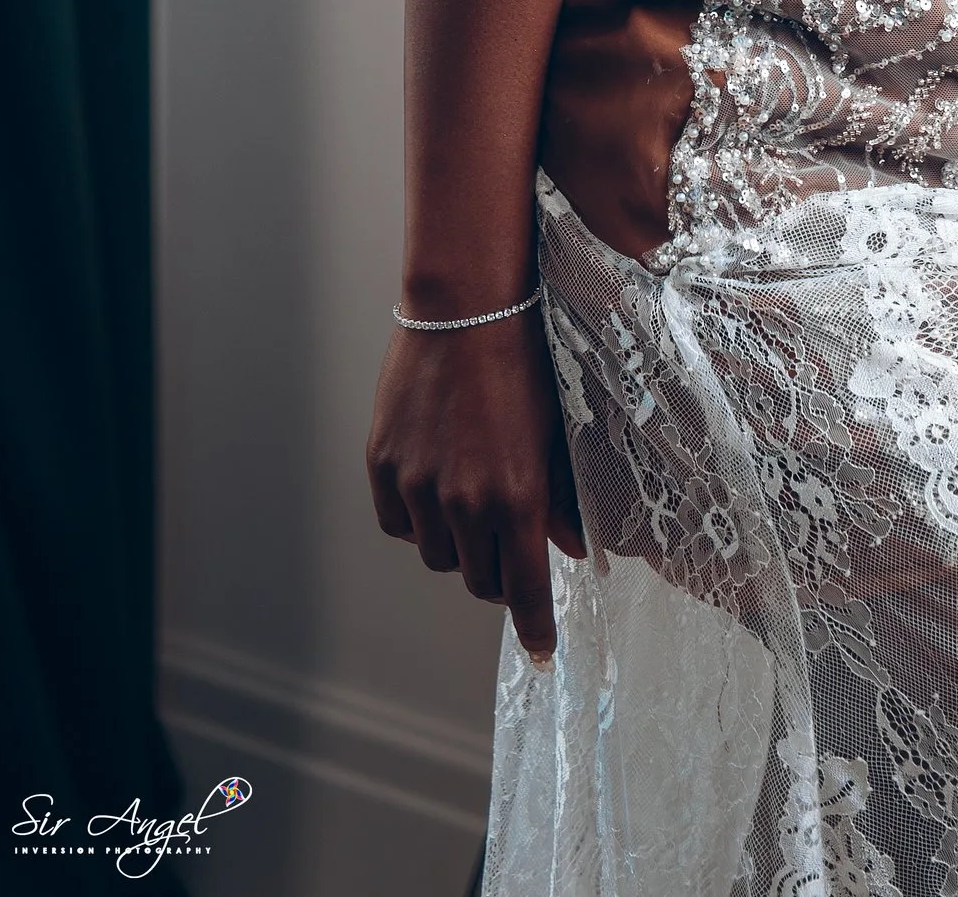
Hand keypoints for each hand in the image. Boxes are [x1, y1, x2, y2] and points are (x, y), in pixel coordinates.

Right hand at [365, 309, 583, 662]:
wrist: (467, 305)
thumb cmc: (527, 359)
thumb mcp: (557, 429)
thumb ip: (562, 497)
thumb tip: (572, 550)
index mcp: (517, 496)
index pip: (526, 588)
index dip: (534, 627)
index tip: (541, 653)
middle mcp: (465, 502)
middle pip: (480, 579)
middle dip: (500, 578)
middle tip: (514, 558)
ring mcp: (419, 486)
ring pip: (439, 556)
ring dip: (460, 546)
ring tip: (477, 507)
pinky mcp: (384, 466)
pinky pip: (400, 523)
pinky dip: (420, 520)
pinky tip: (439, 489)